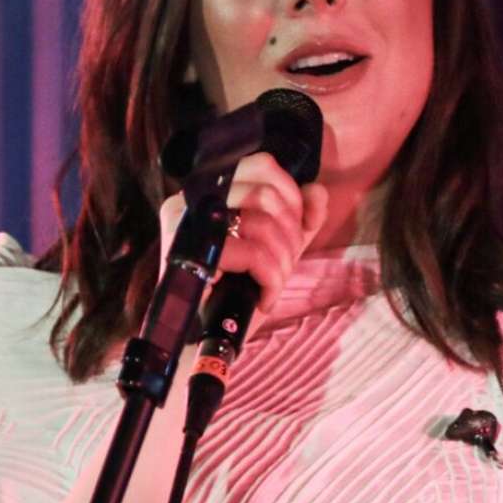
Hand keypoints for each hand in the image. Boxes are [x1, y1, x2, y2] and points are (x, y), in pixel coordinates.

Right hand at [159, 152, 328, 313]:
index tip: (295, 230)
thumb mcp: (279, 247)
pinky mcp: (191, 252)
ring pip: (261, 223)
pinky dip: (270, 280)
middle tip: (284, 267)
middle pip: (266, 194)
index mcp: (211, 189)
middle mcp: (192, 198)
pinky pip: (252, 253)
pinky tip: (264, 298)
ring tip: (272, 284)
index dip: (291, 196)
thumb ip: (303, 217)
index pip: (262, 165)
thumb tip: (317, 191)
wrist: (206, 336)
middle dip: (290, 236)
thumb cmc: (239, 288)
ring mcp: (186, 223)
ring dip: (281, 262)